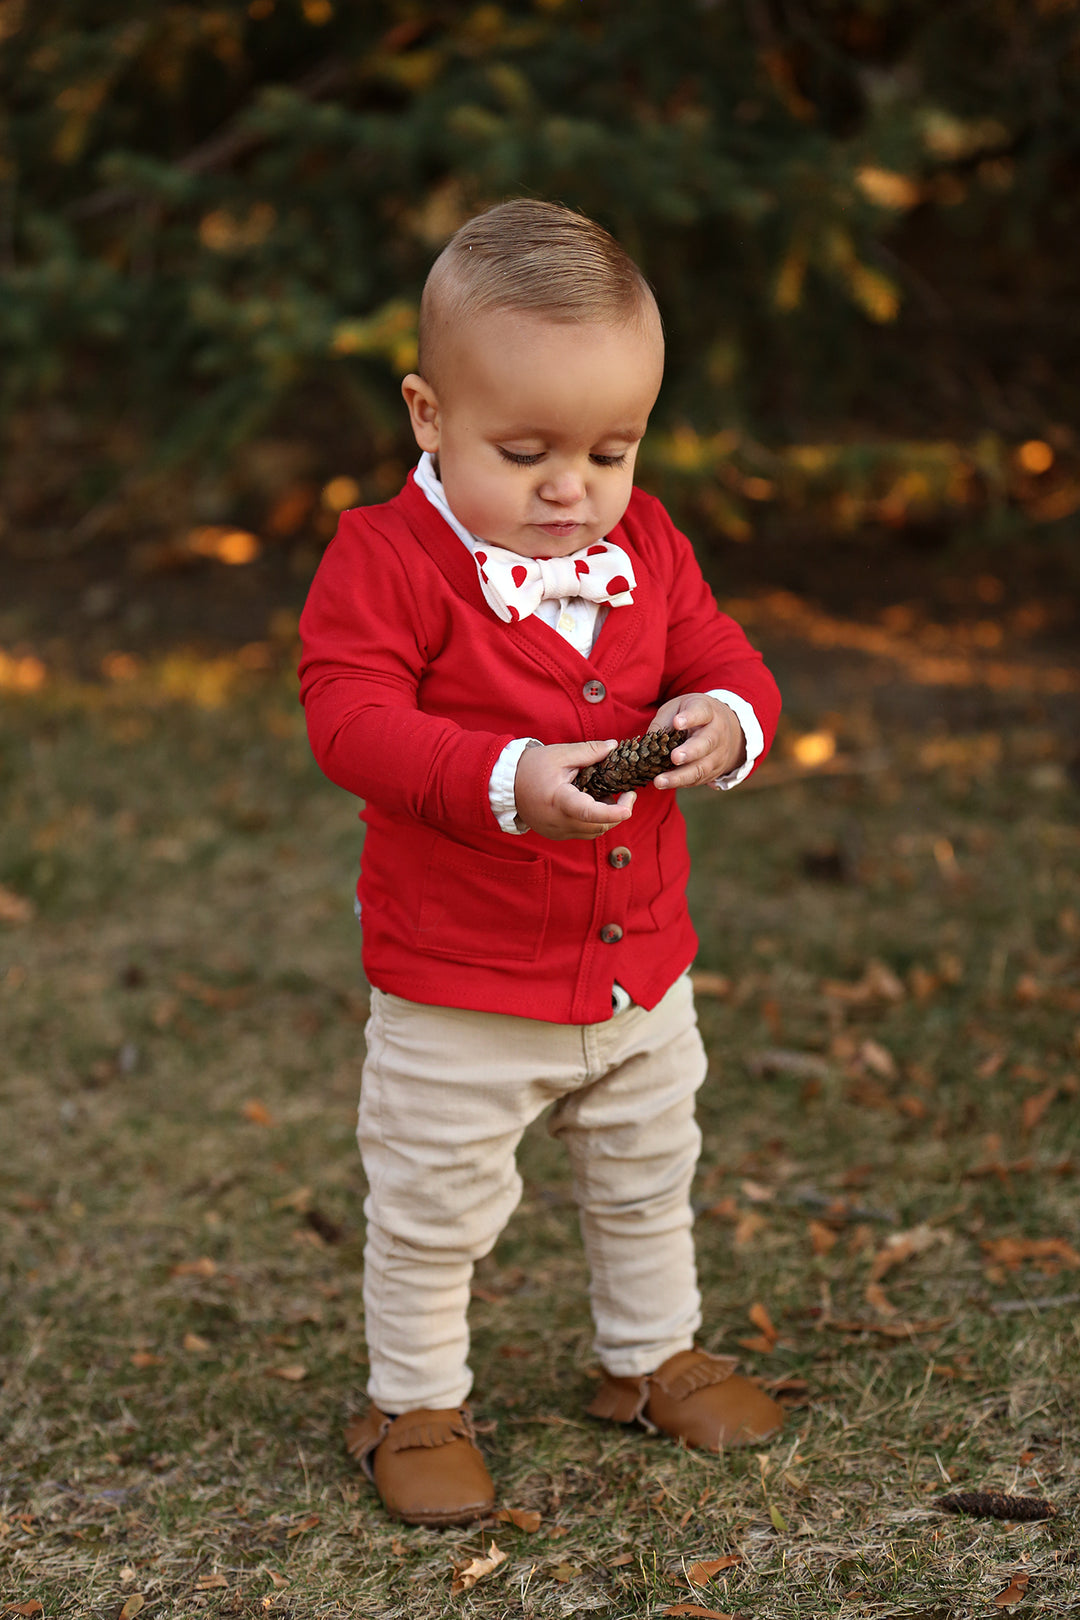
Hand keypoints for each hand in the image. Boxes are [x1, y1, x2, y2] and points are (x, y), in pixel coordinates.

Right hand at [515, 738, 636, 840]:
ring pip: (593, 832)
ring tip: (605, 795)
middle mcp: (558, 822)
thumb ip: (589, 751)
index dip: (612, 812)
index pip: (589, 812)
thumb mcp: (560, 754)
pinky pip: (583, 832)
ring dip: (606, 817)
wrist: (506, 784)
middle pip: (598, 826)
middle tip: (626, 794)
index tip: (628, 806)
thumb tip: (613, 747)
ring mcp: (557, 832)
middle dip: (617, 813)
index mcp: (559, 801)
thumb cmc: (531, 767)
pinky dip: (593, 821)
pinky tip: (591, 803)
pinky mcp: (557, 834)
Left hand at [649, 693, 744, 789]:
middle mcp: (717, 733)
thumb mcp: (678, 709)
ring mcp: (718, 754)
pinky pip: (698, 779)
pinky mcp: (714, 771)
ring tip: (660, 781)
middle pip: (706, 743)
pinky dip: (681, 782)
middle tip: (675, 757)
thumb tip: (645, 744)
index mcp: (708, 712)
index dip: (690, 718)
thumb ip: (663, 722)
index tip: (677, 722)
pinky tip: (666, 784)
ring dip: (680, 776)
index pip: (701, 712)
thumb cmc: (692, 716)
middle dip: (690, 752)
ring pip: (702, 768)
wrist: (724, 728)